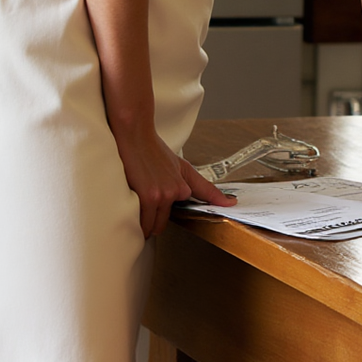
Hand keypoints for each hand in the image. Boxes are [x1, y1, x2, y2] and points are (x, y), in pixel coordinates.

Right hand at [115, 127, 236, 237]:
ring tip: (135, 209)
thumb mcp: (182, 167)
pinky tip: (130, 211)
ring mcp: (161, 196)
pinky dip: (135, 223)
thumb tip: (231, 202)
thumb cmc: (153, 149)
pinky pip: (141, 222)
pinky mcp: (146, 197)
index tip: (171, 224)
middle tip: (143, 208)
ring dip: (143, 225)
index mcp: (184, 187)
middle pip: (162, 224)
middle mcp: (175, 192)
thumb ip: (204, 188)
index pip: (181, 214)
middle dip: (154, 222)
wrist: (135, 135)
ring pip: (151, 226)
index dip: (172, 218)